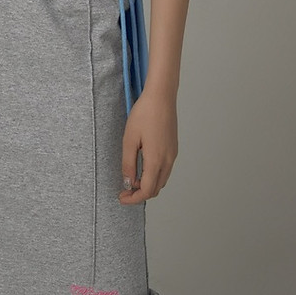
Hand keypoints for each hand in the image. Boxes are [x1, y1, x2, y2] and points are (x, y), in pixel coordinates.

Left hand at [117, 89, 178, 204]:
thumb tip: (128, 182)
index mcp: (156, 160)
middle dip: (140, 193)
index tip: (122, 197)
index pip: (147, 190)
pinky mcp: (173, 148)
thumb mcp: (130, 139)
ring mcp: (173, 154)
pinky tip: (142, 166)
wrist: (161, 96)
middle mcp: (168, 160)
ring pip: (162, 180)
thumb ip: (128, 164)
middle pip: (156, 188)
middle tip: (125, 190)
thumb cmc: (144, 113)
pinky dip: (154, 175)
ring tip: (132, 178)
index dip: (134, 198)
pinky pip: (165, 169)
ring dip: (148, 184)